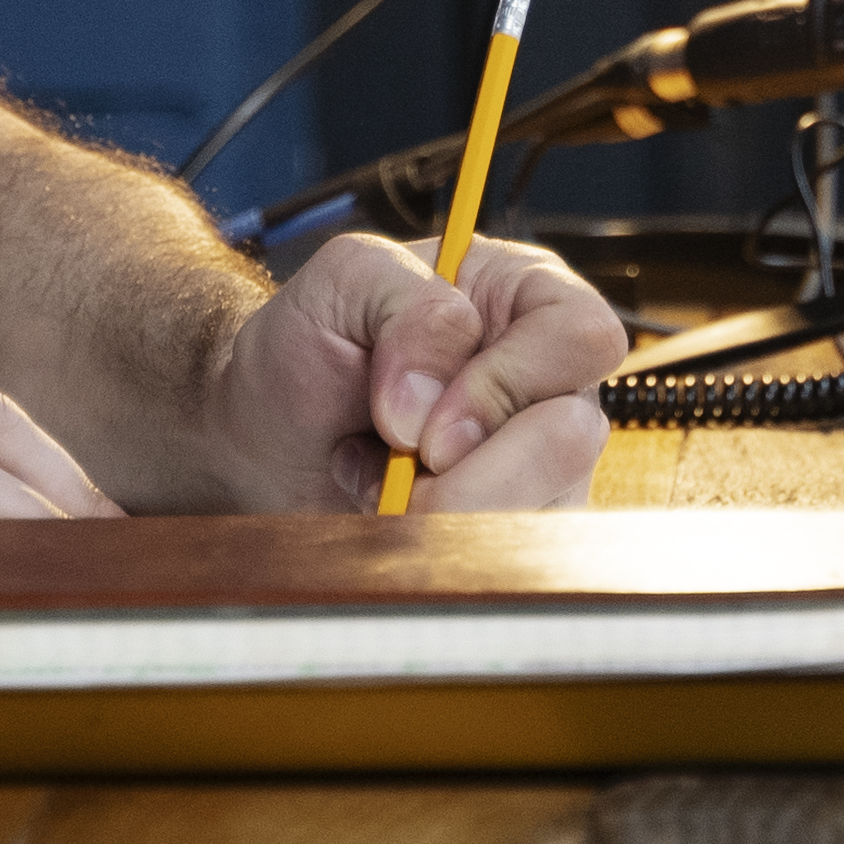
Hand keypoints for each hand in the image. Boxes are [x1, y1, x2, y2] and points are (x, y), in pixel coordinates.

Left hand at [196, 230, 627, 510]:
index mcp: (527, 299)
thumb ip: (408, 304)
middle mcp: (549, 382)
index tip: (422, 421)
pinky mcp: (520, 530)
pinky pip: (509, 561)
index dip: (507, 381)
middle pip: (571, 437)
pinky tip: (394, 516)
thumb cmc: (307, 350)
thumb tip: (439, 399)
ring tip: (384, 480)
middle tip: (394, 459)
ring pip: (543, 511)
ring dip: (441, 511)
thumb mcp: (343, 282)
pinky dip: (434, 549)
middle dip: (466, 469)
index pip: (582, 336)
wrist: (261, 440)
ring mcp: (542, 465)